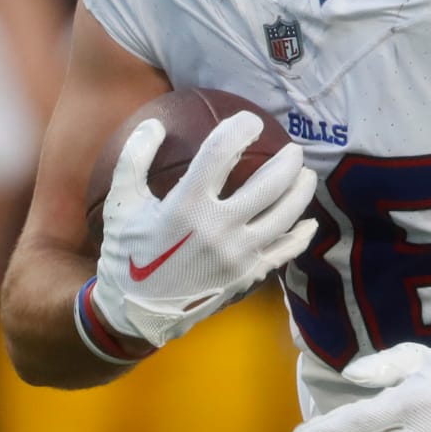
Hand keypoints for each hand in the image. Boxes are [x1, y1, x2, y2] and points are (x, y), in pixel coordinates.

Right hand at [91, 111, 316, 348]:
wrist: (137, 311)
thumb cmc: (127, 252)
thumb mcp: (122, 202)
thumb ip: (134, 158)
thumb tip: (155, 124)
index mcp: (186, 205)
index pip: (221, 153)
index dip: (240, 129)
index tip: (250, 120)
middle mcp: (218, 228)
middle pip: (268, 184)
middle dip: (287, 161)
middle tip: (293, 149)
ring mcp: (238, 254)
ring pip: (284, 215)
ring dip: (300, 191)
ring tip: (306, 174)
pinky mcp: (247, 275)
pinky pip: (284, 251)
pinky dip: (300, 234)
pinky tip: (308, 222)